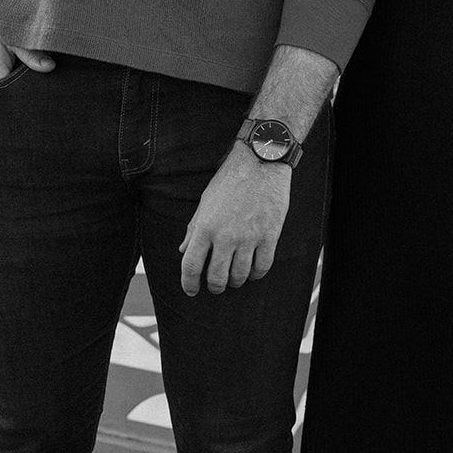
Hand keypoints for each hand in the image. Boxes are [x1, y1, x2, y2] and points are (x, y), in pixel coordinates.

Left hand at [179, 144, 290, 296]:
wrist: (260, 162)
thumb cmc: (231, 179)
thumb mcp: (206, 201)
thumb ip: (194, 228)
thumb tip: (183, 250)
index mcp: (205, 227)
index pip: (191, 266)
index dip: (189, 284)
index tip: (191, 290)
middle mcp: (225, 236)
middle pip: (217, 277)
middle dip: (214, 287)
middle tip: (216, 285)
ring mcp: (248, 237)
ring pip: (240, 276)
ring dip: (235, 281)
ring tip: (234, 277)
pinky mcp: (269, 236)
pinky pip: (262, 267)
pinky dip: (256, 274)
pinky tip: (253, 270)